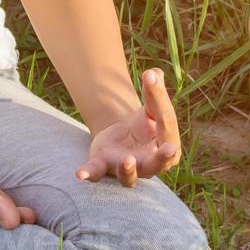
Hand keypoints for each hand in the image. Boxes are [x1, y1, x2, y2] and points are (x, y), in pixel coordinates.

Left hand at [75, 67, 181, 186]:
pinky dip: (89, 174)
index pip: (167, 126)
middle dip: (162, 158)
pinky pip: (96, 173)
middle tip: (169, 150)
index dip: (163, 105)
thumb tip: (154, 73)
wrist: (122, 137)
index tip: (153, 81)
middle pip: (157, 164)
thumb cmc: (143, 124)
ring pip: (129, 177)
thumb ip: (153, 93)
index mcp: (167, 146)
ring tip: (127, 160)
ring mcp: (126, 168)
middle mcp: (149, 163)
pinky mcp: (103, 165)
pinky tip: (79, 174)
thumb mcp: (149, 107)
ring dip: (128, 170)